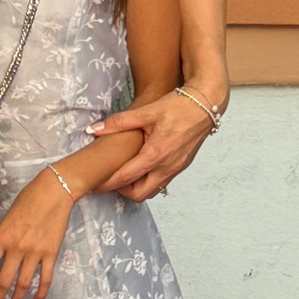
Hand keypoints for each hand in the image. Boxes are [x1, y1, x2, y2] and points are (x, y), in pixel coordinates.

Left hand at [0, 170, 74, 298]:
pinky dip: (41, 292)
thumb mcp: (5, 221)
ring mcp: (35, 252)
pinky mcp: (51, 253)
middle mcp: (16, 248)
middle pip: (4, 281)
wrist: (53, 192)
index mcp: (1, 239)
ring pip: (23, 283)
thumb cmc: (26, 203)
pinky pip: (45, 278)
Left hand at [92, 87, 219, 199]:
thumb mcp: (146, 112)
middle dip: (121, 190)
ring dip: (136, 187)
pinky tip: (139, 168)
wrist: (205, 104)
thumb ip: (118, 123)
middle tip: (108, 178)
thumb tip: (93, 129)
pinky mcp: (181, 166)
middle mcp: (167, 167)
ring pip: (152, 191)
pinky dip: (148, 181)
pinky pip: (162, 182)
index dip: (106, 183)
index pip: (125, 178)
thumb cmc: (178, 107)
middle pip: (139, 194)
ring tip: (123, 173)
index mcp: (155, 155)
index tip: (93, 183)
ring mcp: (176, 169)